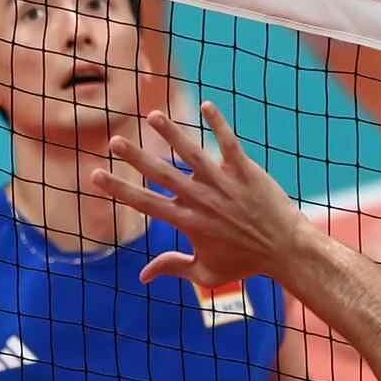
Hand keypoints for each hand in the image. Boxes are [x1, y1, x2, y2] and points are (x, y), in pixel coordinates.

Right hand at [90, 104, 305, 289]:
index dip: (118, 189)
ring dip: (172, 133)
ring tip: (152, 116)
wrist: (285, 250)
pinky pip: (229, 143)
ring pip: (193, 153)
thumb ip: (172, 266)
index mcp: (188, 221)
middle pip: (162, 174)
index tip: (95, 174)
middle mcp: (202, 199)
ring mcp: (224, 183)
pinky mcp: (245, 170)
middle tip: (114, 141)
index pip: (145, 203)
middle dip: (136, 157)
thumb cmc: (246, 262)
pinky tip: (207, 104)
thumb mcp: (206, 272)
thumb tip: (142, 275)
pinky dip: (218, 124)